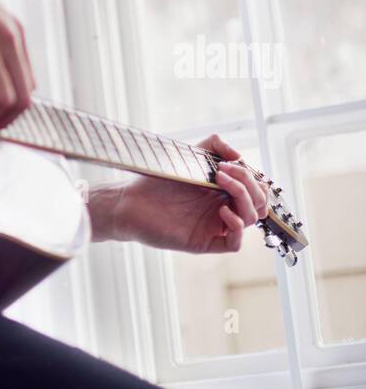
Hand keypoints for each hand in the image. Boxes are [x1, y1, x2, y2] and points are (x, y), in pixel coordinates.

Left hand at [114, 132, 270, 253]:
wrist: (131, 199)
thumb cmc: (158, 179)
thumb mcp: (189, 155)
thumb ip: (214, 146)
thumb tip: (239, 155)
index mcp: (222, 190)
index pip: (255, 188)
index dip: (252, 176)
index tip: (234, 163)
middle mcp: (222, 208)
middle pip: (259, 203)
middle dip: (250, 184)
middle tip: (227, 171)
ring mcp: (214, 225)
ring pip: (250, 219)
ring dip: (243, 198)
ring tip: (220, 182)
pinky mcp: (204, 241)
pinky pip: (235, 243)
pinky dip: (236, 226)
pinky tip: (221, 210)